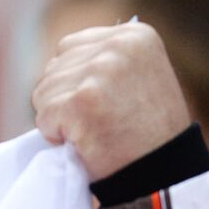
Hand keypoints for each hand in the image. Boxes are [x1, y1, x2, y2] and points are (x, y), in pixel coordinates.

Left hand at [33, 20, 189, 179]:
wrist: (165, 172)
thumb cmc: (149, 133)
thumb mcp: (140, 79)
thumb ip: (105, 61)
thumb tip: (59, 62)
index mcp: (134, 35)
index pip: (70, 47)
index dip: (73, 81)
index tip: (99, 102)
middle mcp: (118, 46)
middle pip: (53, 68)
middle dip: (63, 99)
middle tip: (97, 121)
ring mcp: (100, 71)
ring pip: (43, 92)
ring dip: (58, 119)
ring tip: (93, 131)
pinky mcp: (82, 100)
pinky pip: (43, 117)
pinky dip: (56, 136)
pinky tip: (86, 142)